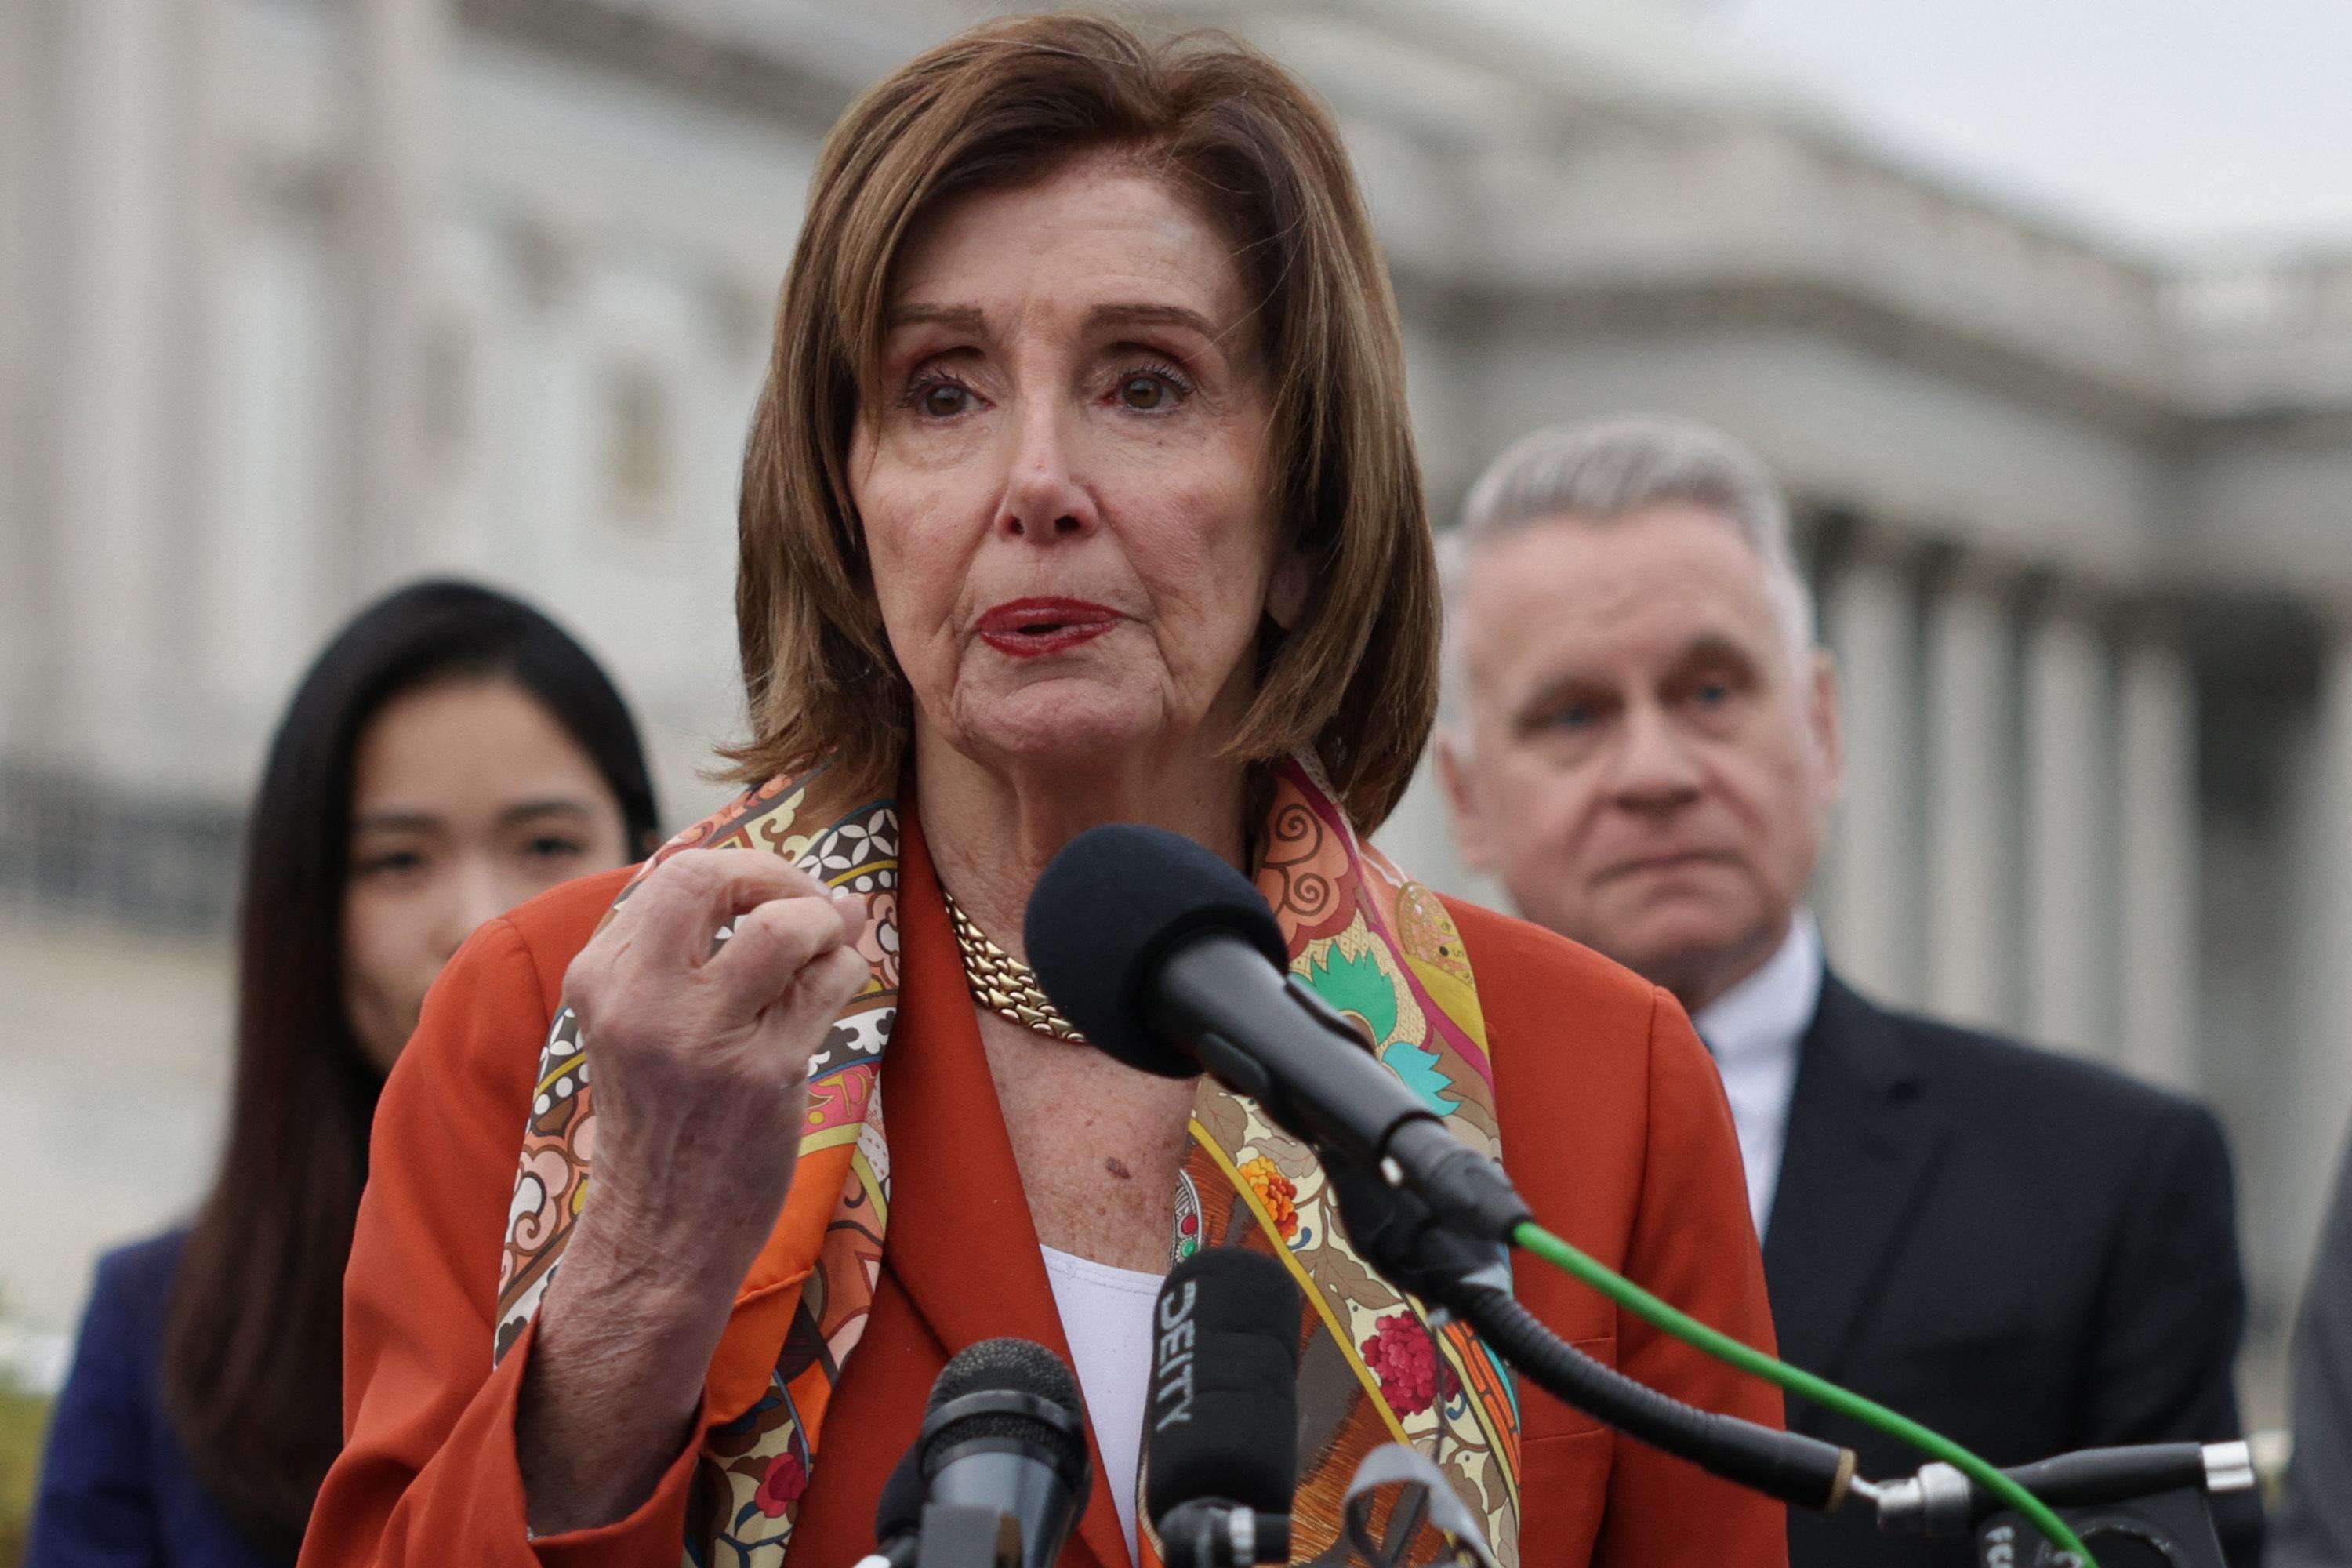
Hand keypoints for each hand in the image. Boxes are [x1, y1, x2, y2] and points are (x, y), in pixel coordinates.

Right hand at [560, 847, 869, 1284]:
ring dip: (823, 924)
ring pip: (781, 927)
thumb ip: (686, 951)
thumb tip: (796, 883)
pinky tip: (836, 988)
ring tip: (830, 947)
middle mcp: (637, 1000)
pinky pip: (825, 983)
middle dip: (779, 876)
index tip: (775, 893)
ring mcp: (697, 1039)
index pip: (677, 872)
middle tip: (810, 907)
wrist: (661, 1232)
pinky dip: (845, 969)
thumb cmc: (666, 1119)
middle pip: (711, 876)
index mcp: (600, 977)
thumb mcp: (640, 1024)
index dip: (745, 870)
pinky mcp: (759, 1076)